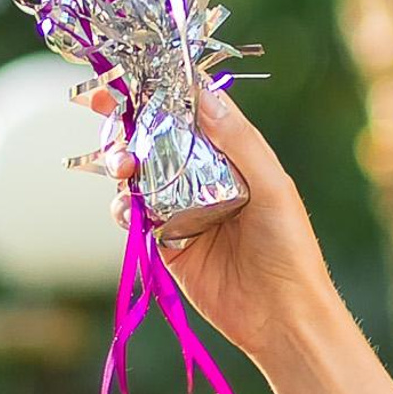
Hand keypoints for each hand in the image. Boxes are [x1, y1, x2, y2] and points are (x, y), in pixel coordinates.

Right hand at [82, 77, 335, 363]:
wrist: (281, 316)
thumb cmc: (289, 247)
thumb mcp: (272, 185)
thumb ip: (238, 140)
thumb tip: (204, 91)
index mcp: (234, 155)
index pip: (191, 111)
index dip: (158, 90)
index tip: (125, 77)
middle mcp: (205, 177)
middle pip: (155, 137)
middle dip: (127, 123)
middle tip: (103, 112)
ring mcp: (183, 208)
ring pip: (139, 173)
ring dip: (121, 163)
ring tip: (122, 166)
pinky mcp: (166, 242)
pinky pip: (133, 215)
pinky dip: (122, 207)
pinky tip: (126, 209)